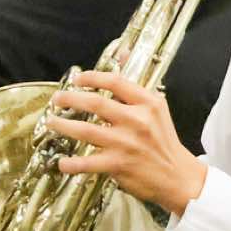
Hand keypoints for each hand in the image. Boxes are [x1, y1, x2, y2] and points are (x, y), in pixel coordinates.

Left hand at [46, 69, 206, 215]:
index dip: (91, 77)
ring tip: (52, 122)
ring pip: (86, 130)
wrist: (178, 177)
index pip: (115, 82)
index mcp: (148, 104)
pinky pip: (87, 162)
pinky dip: (72, 163)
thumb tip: (122, 53)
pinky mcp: (119, 164)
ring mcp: (126, 143)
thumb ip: (134, 86)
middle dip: (70, 98)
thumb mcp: (156, 109)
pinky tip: (62, 162)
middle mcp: (137, 121)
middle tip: (57, 99)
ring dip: (63, 125)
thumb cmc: (164, 143)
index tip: (77, 79)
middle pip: (95, 102)